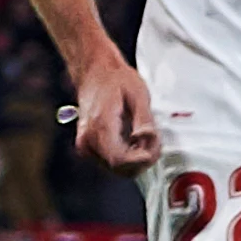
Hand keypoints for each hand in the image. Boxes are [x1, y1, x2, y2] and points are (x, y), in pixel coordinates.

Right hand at [64, 52, 158, 170]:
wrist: (94, 72)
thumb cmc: (116, 80)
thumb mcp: (138, 95)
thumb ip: (144, 120)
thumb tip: (146, 139)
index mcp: (100, 126)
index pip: (120, 160)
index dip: (142, 158)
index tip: (154, 143)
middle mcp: (88, 140)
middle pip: (120, 168)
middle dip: (142, 159)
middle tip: (154, 138)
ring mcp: (86, 145)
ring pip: (117, 168)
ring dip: (136, 158)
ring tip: (145, 135)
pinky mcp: (87, 146)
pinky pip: (111, 161)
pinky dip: (127, 156)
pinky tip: (135, 139)